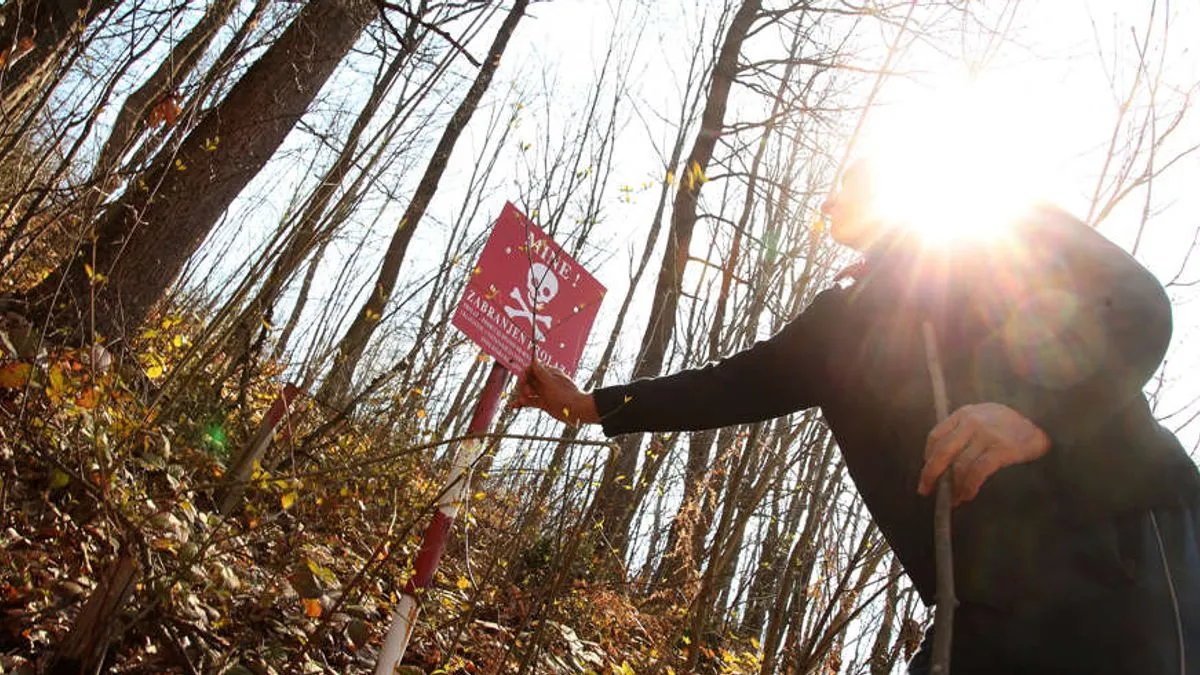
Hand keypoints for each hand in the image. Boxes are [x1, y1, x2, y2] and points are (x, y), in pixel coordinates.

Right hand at [512, 361, 598, 425]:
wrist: (577, 410)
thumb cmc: (566, 395)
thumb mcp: (551, 382)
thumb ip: (541, 372)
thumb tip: (534, 359)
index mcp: (550, 373)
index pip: (533, 368)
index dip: (526, 374)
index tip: (523, 380)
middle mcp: (546, 382)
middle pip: (528, 380)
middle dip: (523, 385)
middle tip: (526, 392)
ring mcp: (544, 392)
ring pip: (529, 391)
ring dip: (522, 394)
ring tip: (523, 399)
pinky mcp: (543, 403)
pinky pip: (530, 401)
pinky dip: (522, 402)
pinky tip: (514, 405)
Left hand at [919, 402, 1050, 505]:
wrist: (1050, 421)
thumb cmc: (1016, 425)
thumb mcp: (987, 417)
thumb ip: (966, 431)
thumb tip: (944, 461)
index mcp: (965, 413)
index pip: (936, 435)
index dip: (928, 457)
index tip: (927, 472)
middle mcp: (973, 420)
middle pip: (942, 451)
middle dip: (930, 473)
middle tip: (924, 490)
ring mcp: (988, 434)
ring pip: (959, 465)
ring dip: (953, 486)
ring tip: (953, 499)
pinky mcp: (1003, 448)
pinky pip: (977, 471)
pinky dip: (969, 486)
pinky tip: (967, 496)